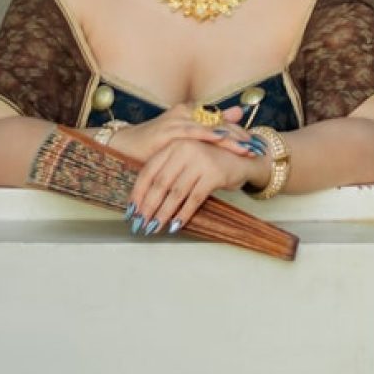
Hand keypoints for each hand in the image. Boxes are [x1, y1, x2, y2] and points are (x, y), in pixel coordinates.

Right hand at [110, 102, 251, 164]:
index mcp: (189, 115)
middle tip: (258, 146)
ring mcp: (177, 120)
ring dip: (230, 138)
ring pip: (210, 127)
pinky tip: (220, 138)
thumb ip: (198, 141)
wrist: (123, 147)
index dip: (239, 132)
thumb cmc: (151, 147)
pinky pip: (192, 131)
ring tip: (246, 148)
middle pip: (220, 123)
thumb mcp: (179, 145)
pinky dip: (207, 135)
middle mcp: (185, 114)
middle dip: (240, 135)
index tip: (256, 143)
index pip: (220, 123)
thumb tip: (223, 140)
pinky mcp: (168, 130)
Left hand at [127, 133, 266, 235]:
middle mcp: (184, 149)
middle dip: (148, 207)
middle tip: (139, 224)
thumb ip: (167, 172)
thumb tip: (141, 202)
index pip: (148, 171)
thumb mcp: (185, 160)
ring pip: (176, 192)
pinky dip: (183, 214)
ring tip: (153, 228)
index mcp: (173, 145)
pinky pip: (194, 198)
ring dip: (163, 213)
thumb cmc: (209, 162)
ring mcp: (200, 160)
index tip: (131, 211)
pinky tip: (175, 226)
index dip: (138, 193)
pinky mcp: (214, 174)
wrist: (242, 158)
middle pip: (160, 183)